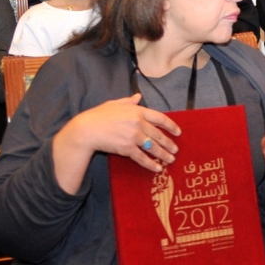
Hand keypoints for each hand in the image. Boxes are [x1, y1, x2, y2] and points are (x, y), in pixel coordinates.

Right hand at [58, 95, 180, 172]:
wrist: (86, 130)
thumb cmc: (98, 115)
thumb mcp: (114, 104)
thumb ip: (128, 101)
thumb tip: (138, 96)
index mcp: (138, 111)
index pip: (160, 118)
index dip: (171, 126)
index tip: (178, 132)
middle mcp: (139, 124)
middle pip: (159, 135)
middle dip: (169, 143)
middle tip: (175, 150)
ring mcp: (134, 137)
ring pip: (153, 147)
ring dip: (164, 155)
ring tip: (170, 160)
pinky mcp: (127, 149)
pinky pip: (142, 157)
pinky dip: (151, 164)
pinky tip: (157, 168)